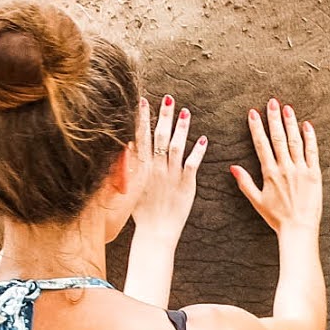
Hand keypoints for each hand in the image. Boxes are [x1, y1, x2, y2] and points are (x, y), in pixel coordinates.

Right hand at [129, 95, 206, 245]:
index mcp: (139, 167)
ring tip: (186, 111)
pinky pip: (192, 165)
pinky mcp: (186, 185)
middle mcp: (154, 168)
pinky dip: (197, 151)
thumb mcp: (128, 186)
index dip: (142, 118)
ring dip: (181, 128)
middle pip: (158, 136)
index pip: (140, 137)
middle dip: (163, 116)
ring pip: (175, 146)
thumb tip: (127, 145)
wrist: (155, 231)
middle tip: (169, 98)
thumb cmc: (142, 211)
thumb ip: (129, 166)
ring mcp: (170, 176)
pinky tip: (203, 139)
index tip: (144, 101)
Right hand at [232, 99, 321, 235]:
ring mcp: (301, 170)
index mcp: (270, 173)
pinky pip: (313, 152)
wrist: (299, 228)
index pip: (261, 144)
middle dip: (274, 118)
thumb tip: (232, 167)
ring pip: (295, 141)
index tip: (253, 113)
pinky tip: (307, 125)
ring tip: (287, 108)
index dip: (257, 127)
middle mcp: (285, 168)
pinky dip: (310, 138)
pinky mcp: (315, 174)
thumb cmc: (277, 217)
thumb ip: (244, 182)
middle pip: (279, 138)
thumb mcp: (256, 200)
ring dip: (291, 123)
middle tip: (272, 102)